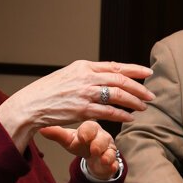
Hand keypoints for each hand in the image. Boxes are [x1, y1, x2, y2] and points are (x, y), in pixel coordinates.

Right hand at [0, 59, 153, 149]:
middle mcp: (86, 77)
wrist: (31, 105)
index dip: (134, 69)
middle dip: (139, 87)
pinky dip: (122, 114)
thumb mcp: (68, 75)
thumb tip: (105, 76)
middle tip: (151, 94)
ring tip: (143, 106)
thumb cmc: (48, 92)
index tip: (147, 72)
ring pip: (118, 95)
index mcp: (83, 66)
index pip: (115, 65)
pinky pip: (109, 111)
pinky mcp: (83, 109)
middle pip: (120, 79)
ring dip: (134, 101)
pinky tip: (130, 117)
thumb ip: (87, 75)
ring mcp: (85, 93)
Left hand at [38, 120, 117, 178]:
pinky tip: (111, 167)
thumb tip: (41, 128)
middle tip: (93, 149)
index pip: (90, 127)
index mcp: (91, 129)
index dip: (86, 132)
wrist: (91, 155)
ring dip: (107, 155)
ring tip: (104, 160)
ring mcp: (109, 149)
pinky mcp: (112, 160)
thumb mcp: (68, 139)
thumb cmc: (80, 143)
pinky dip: (113, 165)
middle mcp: (102, 137)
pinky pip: (115, 162)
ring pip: (110, 150)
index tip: (81, 137)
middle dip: (98, 144)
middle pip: (103, 138)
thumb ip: (57, 134)